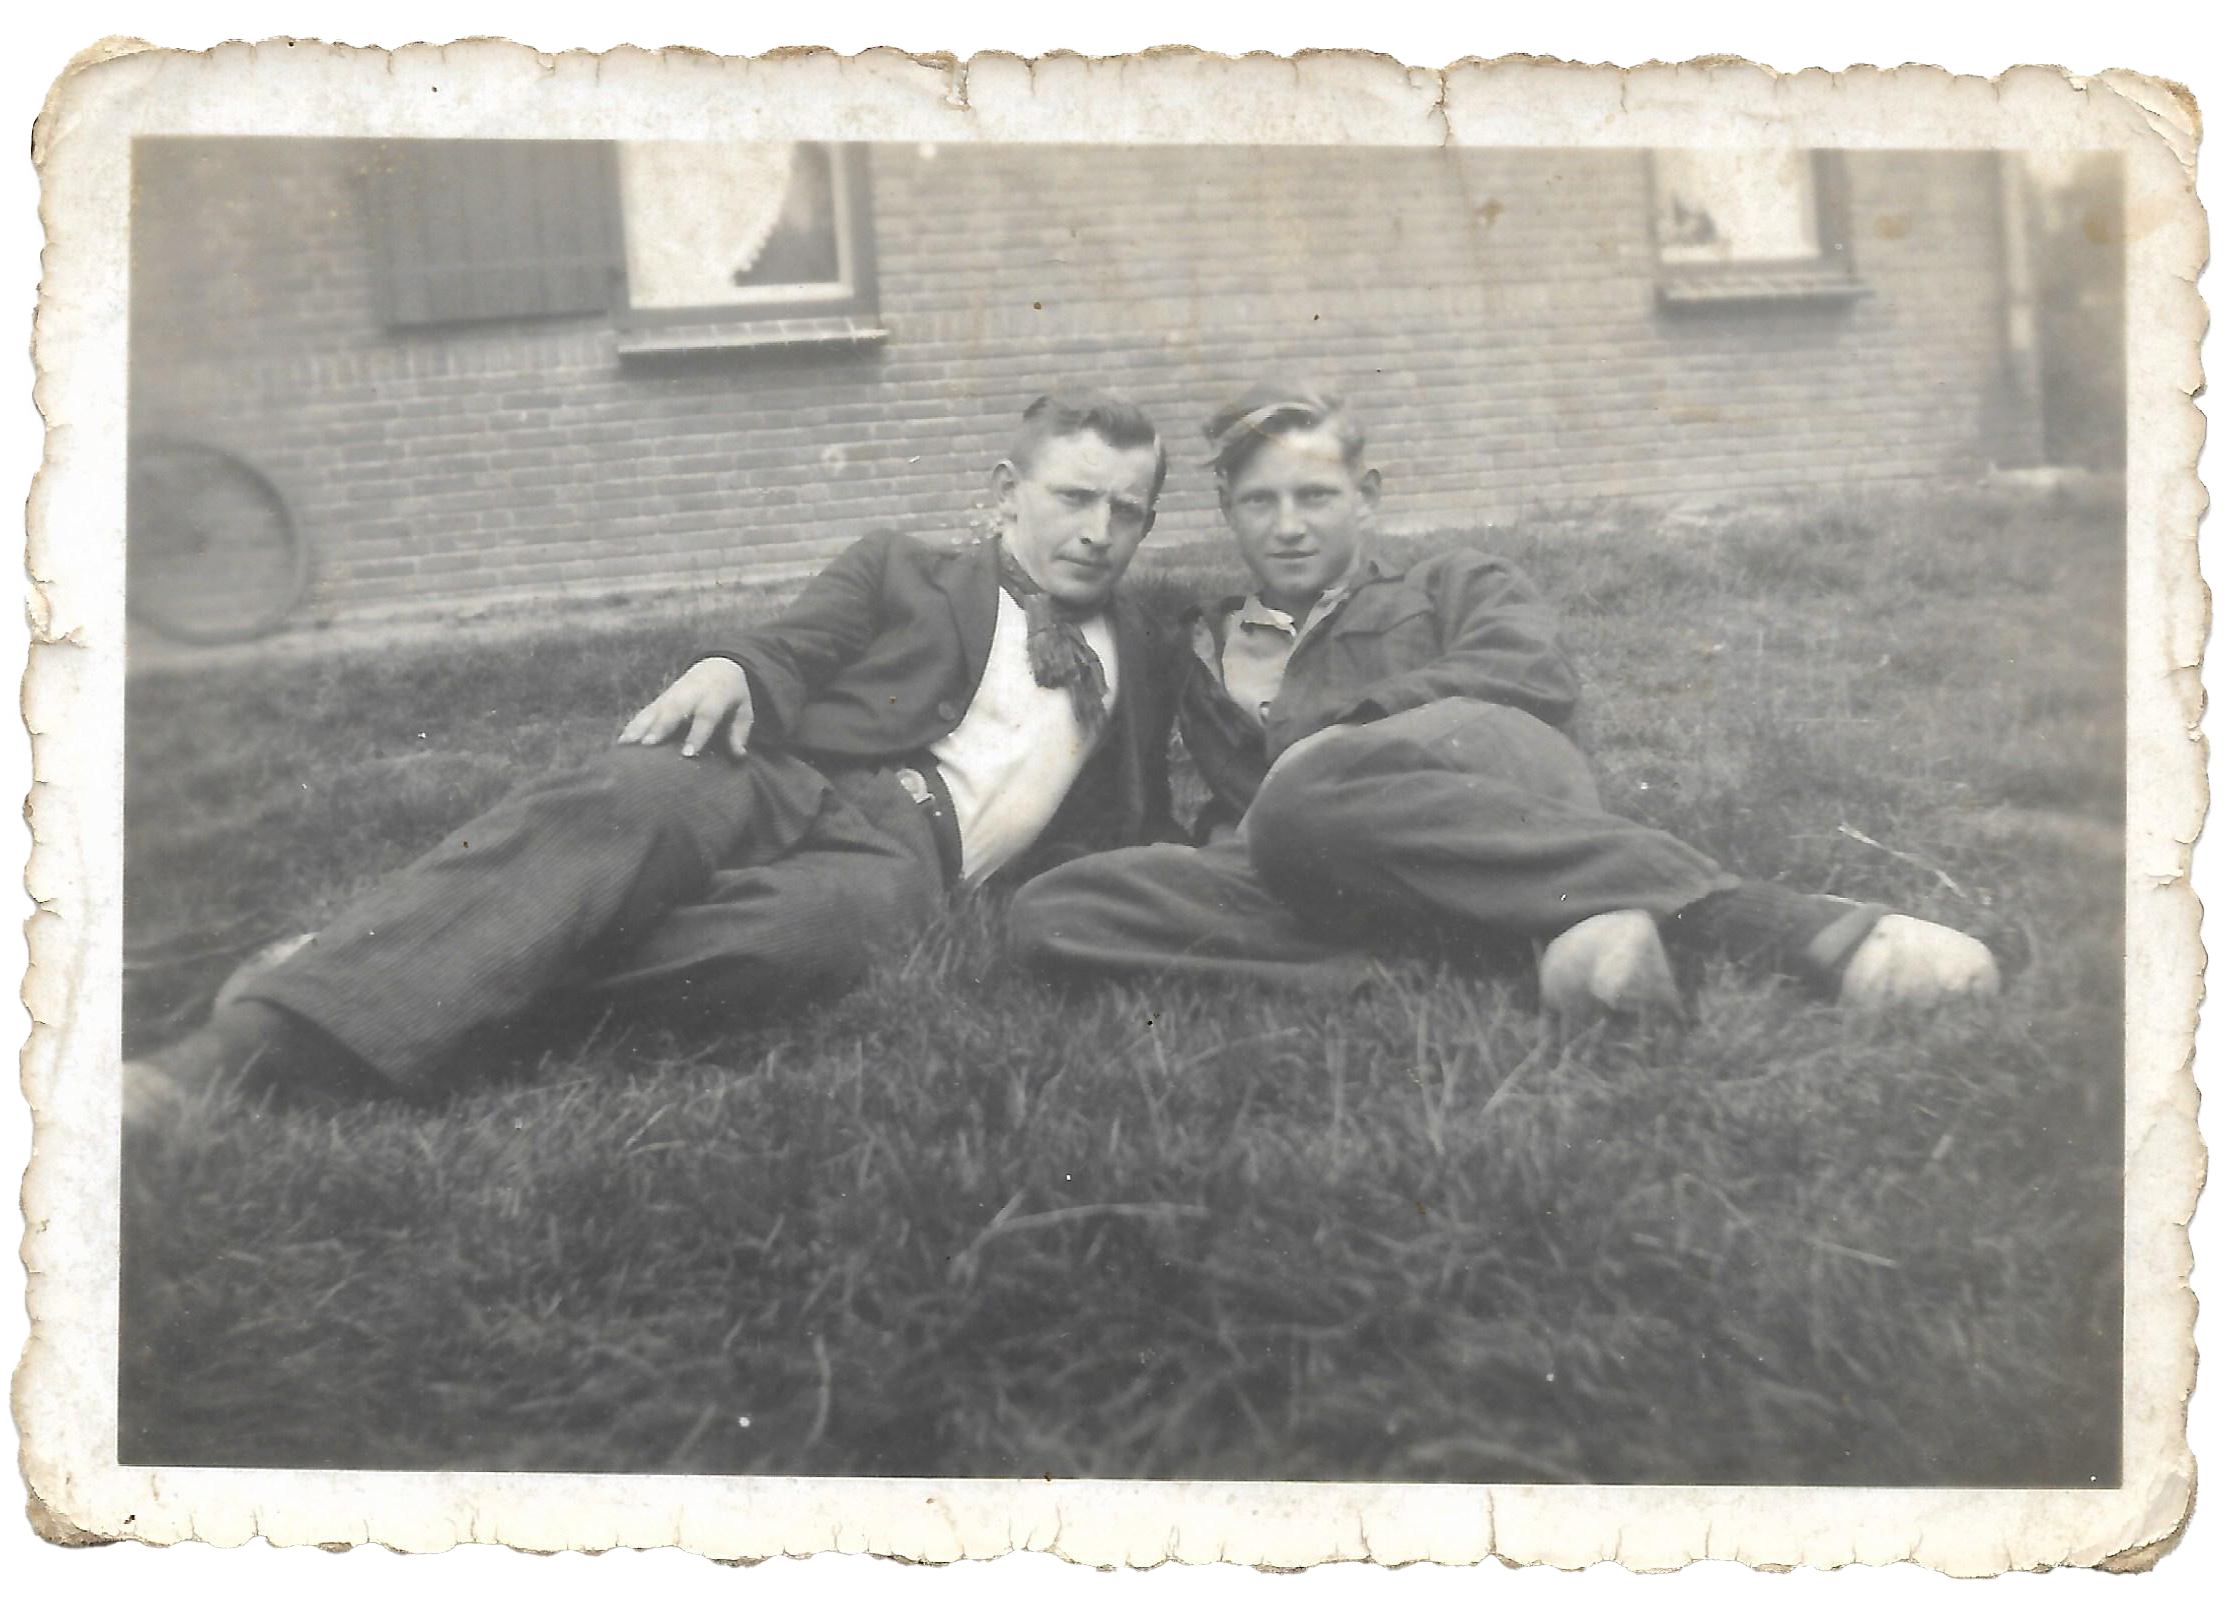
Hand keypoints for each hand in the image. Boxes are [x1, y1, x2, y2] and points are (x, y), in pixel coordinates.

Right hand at [617, 658, 755, 758]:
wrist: (718, 667)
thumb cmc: (733, 696)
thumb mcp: (743, 710)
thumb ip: (739, 732)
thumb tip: (739, 756)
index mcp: (715, 696)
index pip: (706, 715)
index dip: (697, 734)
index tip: (687, 753)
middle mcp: (691, 694)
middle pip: (674, 709)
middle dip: (661, 726)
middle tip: (649, 745)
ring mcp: (672, 695)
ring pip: (655, 709)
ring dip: (640, 727)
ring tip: (627, 745)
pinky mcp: (660, 699)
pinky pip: (644, 713)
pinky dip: (632, 726)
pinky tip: (622, 743)